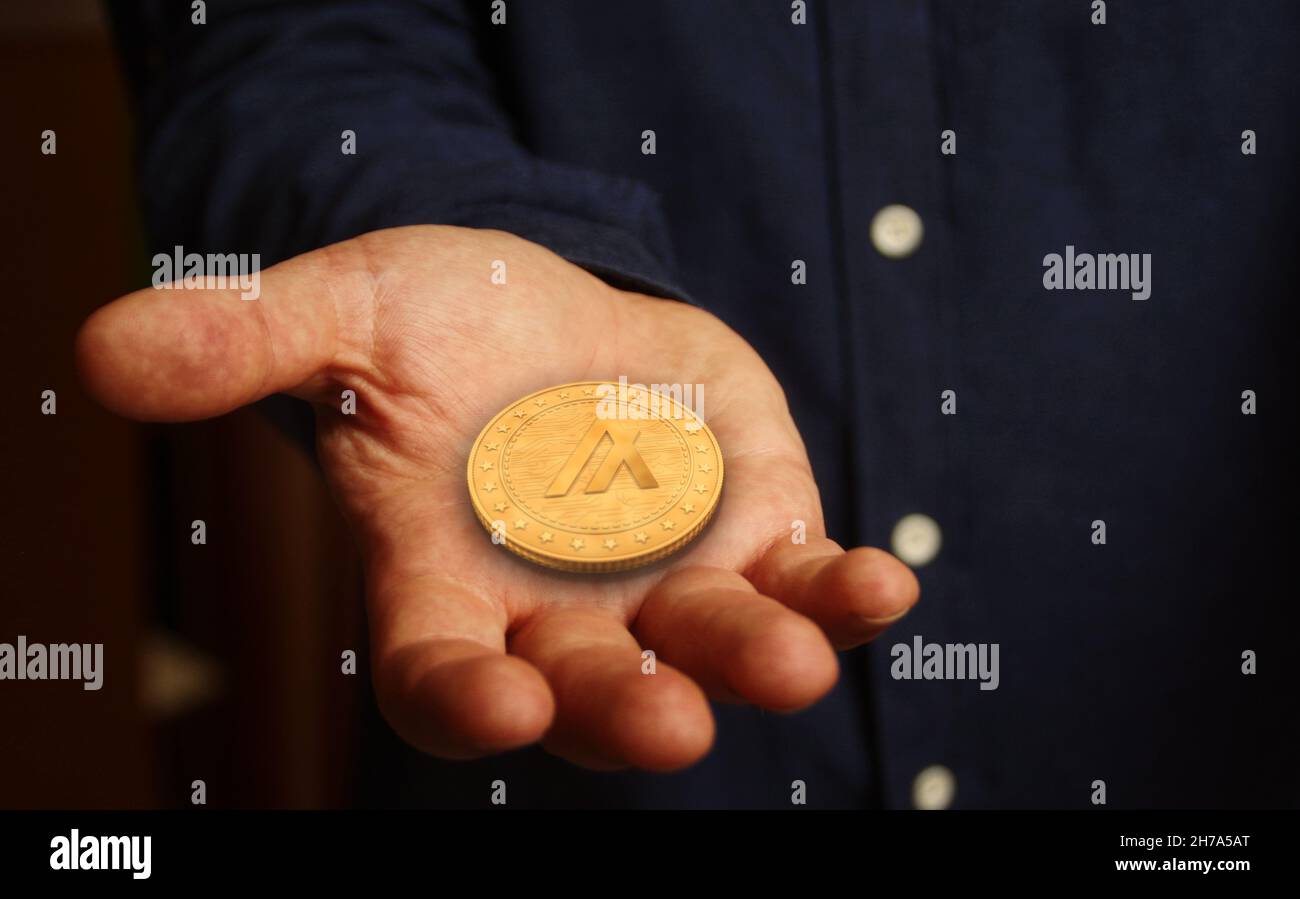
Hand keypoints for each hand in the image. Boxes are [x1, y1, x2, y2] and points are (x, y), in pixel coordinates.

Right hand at [77, 226, 918, 769]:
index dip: (462, 699)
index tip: (491, 705)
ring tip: (797, 664)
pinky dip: (841, 595)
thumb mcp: (345, 311)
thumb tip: (108, 352)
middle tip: (665, 723)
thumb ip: (249, 342)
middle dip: (625, 709)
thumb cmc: (437, 324)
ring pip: (708, 648)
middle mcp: (559, 611)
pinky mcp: (749, 539)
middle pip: (590, 689)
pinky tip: (882, 588)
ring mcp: (664, 585)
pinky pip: (801, 584)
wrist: (548, 311)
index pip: (442, 676)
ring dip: (752, 660)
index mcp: (449, 585)